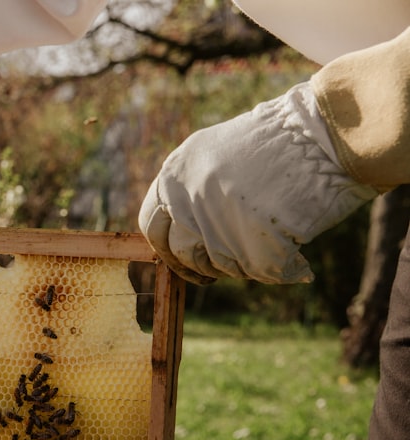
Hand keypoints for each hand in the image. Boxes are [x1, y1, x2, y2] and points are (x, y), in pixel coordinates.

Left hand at [138, 83, 376, 284]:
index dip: (168, 249)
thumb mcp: (217, 153)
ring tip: (273, 247)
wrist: (327, 129)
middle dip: (204, 266)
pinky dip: (283, 270)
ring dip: (245, 265)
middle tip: (231, 264)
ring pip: (220, 265)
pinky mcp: (250, 238)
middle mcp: (187, 196)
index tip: (188, 258)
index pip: (151, 225)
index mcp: (175, 172)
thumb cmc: (281, 140)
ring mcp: (216, 217)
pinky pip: (260, 271)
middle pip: (182, 253)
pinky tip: (298, 260)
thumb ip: (192, 191)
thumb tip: (185, 237)